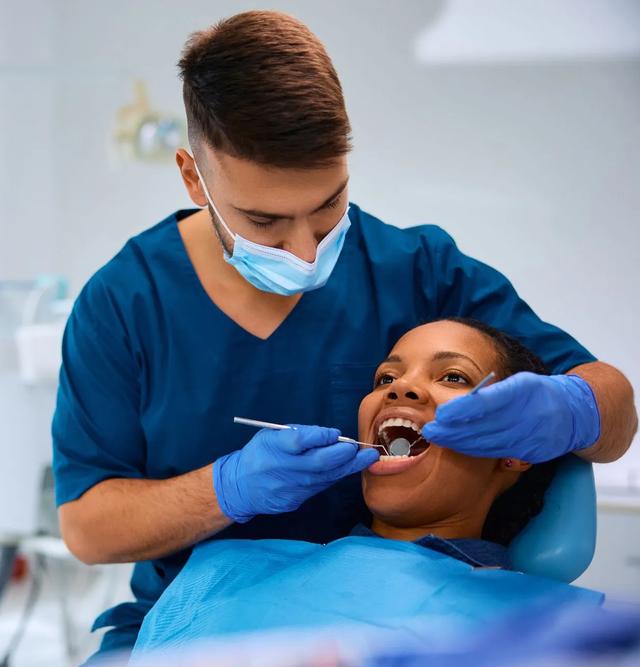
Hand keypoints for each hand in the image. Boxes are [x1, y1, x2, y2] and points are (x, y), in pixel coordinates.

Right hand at [213, 425, 378, 522]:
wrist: (241, 486)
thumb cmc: (260, 453)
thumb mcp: (272, 434)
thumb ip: (299, 433)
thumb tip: (330, 435)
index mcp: (275, 447)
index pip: (301, 440)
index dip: (321, 436)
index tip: (336, 433)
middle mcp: (285, 469)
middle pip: (320, 462)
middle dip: (344, 455)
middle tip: (361, 449)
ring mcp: (291, 487)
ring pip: (326, 477)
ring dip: (349, 467)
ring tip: (368, 458)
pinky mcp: (296, 500)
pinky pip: (320, 486)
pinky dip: (335, 476)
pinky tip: (348, 468)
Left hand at [421, 373, 599, 462]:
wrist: (574, 414)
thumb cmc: (538, 393)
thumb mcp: (520, 382)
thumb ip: (494, 392)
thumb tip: (460, 401)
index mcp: (525, 390)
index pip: (490, 402)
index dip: (463, 409)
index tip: (441, 413)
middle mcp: (528, 415)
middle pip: (485, 426)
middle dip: (453, 430)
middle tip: (429, 430)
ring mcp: (530, 437)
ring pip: (488, 443)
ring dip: (458, 442)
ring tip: (435, 437)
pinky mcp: (530, 453)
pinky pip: (496, 452)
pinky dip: (473, 449)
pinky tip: (455, 446)